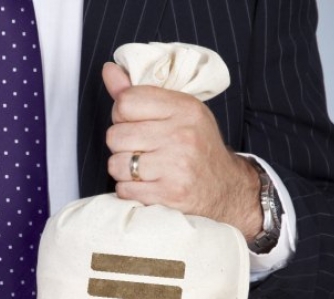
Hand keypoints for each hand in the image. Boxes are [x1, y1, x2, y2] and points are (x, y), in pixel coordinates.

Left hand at [102, 62, 261, 240]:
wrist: (225, 188)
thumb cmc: (196, 146)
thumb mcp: (177, 111)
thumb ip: (138, 92)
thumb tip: (108, 70)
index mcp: (184, 108)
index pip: (125, 102)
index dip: (121, 115)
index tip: (135, 123)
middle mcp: (181, 134)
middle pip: (115, 135)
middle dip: (121, 145)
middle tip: (141, 149)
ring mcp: (176, 166)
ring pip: (116, 164)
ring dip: (123, 170)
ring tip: (143, 168)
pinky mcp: (169, 194)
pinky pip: (124, 190)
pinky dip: (129, 190)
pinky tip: (148, 185)